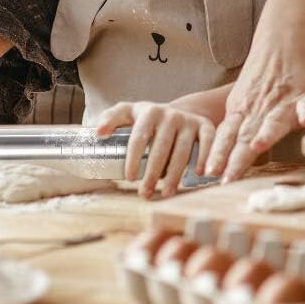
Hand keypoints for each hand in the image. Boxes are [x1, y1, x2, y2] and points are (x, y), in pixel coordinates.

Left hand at [95, 101, 214, 199]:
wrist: (178, 113)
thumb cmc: (147, 119)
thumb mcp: (128, 112)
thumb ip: (111, 119)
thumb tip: (97, 133)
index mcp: (149, 110)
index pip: (139, 137)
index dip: (133, 158)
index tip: (130, 178)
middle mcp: (170, 114)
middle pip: (161, 148)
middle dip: (152, 173)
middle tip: (145, 193)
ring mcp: (188, 120)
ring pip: (182, 152)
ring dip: (174, 175)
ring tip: (165, 193)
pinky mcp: (206, 126)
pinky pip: (206, 145)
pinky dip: (202, 160)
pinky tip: (196, 176)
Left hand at [203, 33, 304, 182]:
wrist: (284, 42)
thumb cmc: (264, 79)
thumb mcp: (244, 102)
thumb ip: (238, 129)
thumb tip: (222, 162)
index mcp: (242, 112)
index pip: (227, 136)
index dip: (219, 154)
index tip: (210, 174)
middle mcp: (260, 109)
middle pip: (245, 136)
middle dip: (236, 158)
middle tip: (227, 178)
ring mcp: (283, 101)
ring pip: (273, 120)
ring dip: (266, 134)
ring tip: (258, 147)